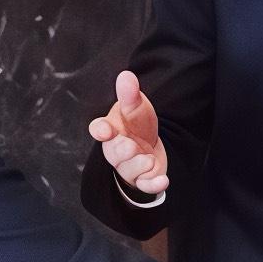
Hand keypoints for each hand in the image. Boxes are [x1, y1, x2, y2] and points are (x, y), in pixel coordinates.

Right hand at [87, 70, 167, 196]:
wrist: (149, 145)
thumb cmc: (137, 125)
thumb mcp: (136, 107)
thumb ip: (130, 95)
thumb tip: (126, 76)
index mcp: (111, 130)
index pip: (99, 129)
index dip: (101, 130)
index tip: (104, 130)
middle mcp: (116, 150)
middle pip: (114, 152)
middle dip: (122, 150)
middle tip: (131, 146)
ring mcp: (129, 167)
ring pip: (129, 170)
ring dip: (139, 165)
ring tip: (149, 160)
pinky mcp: (143, 179)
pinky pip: (145, 185)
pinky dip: (153, 185)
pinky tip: (163, 180)